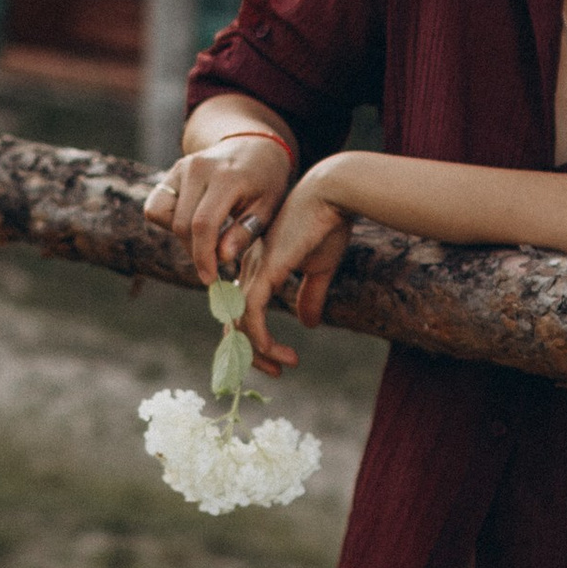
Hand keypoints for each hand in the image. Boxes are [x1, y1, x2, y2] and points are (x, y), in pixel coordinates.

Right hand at [143, 128, 291, 286]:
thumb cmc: (266, 182)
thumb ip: (245, 233)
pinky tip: (193, 223)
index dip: (203, 256)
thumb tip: (221, 257)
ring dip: (179, 235)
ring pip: (161, 214)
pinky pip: (157, 205)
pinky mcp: (172, 171)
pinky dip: (169, 221)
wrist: (255, 147)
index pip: (203, 224)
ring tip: (205, 239)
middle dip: (194, 251)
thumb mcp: (268, 208)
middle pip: (181, 223)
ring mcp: (182, 166)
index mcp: (227, 177)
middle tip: (213, 262)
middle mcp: (199, 167)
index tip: (209, 278)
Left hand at [239, 161, 354, 372]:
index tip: (280, 359)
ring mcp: (253, 269)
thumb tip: (308, 324)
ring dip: (257, 352)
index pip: (242, 311)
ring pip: (238, 323)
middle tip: (275, 372)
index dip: (254, 340)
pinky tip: (276, 350)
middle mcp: (249, 270)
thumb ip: (310, 296)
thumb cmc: (328, 224)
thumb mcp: (320, 269)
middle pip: (233, 322)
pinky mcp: (264, 270)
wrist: (333, 195)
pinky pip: (250, 314)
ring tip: (281, 366)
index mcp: (259, 267)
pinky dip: (259, 338)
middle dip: (250, 354)